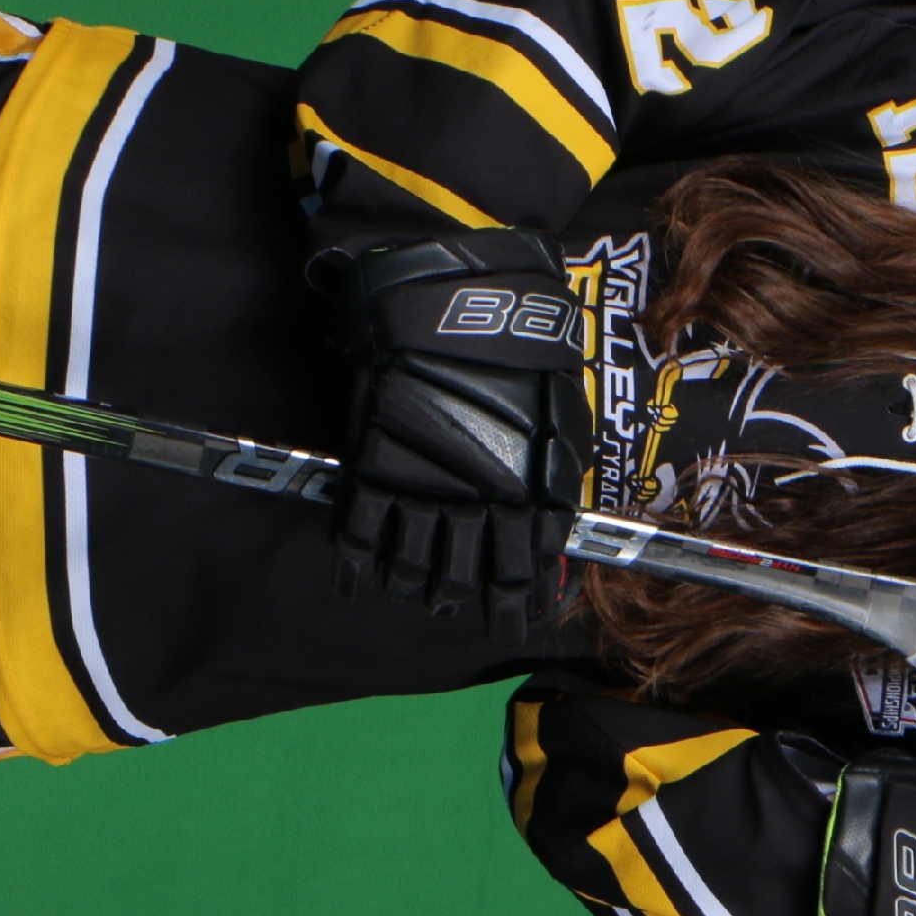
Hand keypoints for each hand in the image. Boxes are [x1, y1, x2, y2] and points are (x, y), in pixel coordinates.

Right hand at [333, 231, 591, 642]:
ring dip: (419, 586)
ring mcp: (424, 487)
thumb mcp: (561, 412)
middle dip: (470, 599)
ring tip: (419, 595)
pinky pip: (363, 533)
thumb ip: (553, 476)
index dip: (521, 598)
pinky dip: (357, 564)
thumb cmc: (519, 346)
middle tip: (466, 611)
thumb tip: (550, 530)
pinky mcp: (377, 468)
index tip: (517, 616)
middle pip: (471, 575)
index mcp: (532, 490)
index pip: (527, 566)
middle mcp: (479, 501)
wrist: (453, 298)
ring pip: (417, 563)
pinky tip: (355, 582)